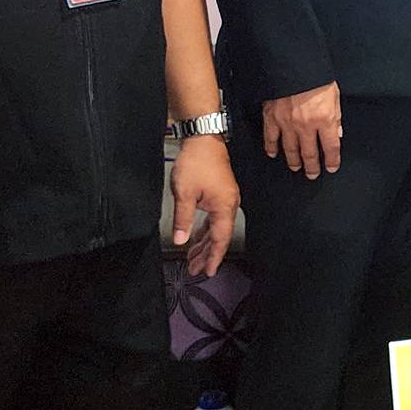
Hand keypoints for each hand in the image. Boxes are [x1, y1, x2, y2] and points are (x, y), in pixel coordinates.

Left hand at [170, 136, 238, 275]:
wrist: (203, 138)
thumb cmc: (197, 161)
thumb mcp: (184, 193)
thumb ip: (183, 220)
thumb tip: (181, 240)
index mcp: (224, 207)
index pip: (220, 239)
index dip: (214, 257)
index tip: (208, 271)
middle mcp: (229, 204)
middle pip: (219, 236)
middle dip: (206, 253)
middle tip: (194, 268)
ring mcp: (225, 198)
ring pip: (216, 227)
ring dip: (204, 242)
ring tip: (193, 257)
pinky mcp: (220, 193)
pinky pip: (214, 217)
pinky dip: (205, 229)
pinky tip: (197, 236)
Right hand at [263, 81, 341, 178]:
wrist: (293, 64)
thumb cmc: (315, 76)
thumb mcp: (334, 95)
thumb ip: (336, 116)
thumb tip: (337, 132)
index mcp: (324, 119)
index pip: (331, 147)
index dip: (332, 160)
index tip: (331, 167)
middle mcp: (306, 125)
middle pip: (310, 153)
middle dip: (312, 167)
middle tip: (312, 174)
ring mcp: (287, 123)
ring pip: (290, 149)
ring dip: (294, 161)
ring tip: (296, 167)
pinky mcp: (272, 117)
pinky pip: (270, 137)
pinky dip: (271, 147)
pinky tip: (273, 153)